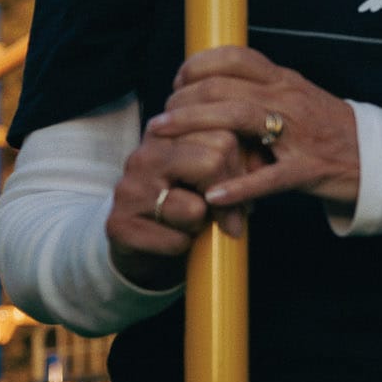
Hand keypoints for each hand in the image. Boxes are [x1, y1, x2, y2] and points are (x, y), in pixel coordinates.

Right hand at [106, 129, 252, 289]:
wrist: (142, 244)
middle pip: (214, 161)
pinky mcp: (118, 225)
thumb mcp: (208, 174)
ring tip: (191, 224)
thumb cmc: (186, 203)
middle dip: (230, 195)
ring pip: (195, 207)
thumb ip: (233, 159)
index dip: (242, 166)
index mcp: (167, 134)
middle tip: (229, 215)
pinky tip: (171, 240)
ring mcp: (128, 190)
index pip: (224, 135)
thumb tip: (263, 166)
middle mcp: (143, 156)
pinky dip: (184, 246)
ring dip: (203, 224)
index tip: (242, 186)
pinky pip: (176, 240)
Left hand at [150, 48, 361, 210]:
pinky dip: (239, 186)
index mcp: (286, 81)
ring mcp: (300, 134)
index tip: (177, 83)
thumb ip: (259, 91)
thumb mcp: (296, 98)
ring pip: (240, 119)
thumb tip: (207, 88)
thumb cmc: (329, 130)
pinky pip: (270, 178)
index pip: (234, 57)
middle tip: (160, 119)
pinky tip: (213, 194)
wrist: (377, 158)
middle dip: (182, 101)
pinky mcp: (309, 169)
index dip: (196, 66)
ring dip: (195, 127)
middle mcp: (291, 100)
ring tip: (164, 138)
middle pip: (225, 87)